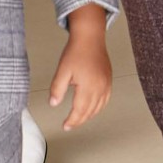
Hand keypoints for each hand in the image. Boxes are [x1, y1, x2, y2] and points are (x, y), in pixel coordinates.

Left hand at [49, 4, 112, 129]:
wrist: (90, 37)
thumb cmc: (76, 51)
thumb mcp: (62, 70)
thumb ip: (57, 89)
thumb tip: (53, 104)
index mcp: (88, 87)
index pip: (80, 110)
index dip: (72, 121)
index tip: (65, 126)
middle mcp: (100, 88)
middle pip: (90, 112)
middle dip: (79, 120)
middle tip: (70, 125)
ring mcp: (106, 84)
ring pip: (99, 107)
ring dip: (89, 115)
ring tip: (79, 119)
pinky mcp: (109, 80)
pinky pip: (105, 99)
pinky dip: (98, 107)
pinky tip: (92, 108)